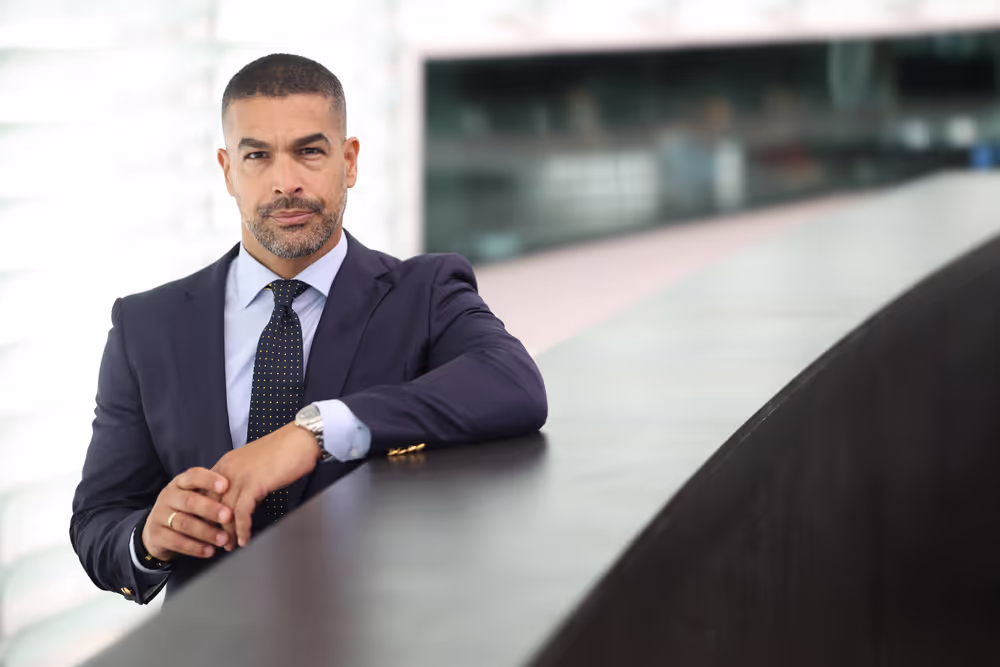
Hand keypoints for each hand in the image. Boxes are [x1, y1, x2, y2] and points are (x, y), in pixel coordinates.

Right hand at [142, 467, 233, 561]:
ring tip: (224, 539)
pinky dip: (195, 547)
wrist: (155, 530)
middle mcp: (168, 496)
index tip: (226, 485)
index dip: (209, 480)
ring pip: (184, 523)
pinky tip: (210, 551)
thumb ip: (212, 494)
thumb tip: (241, 495)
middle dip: (210, 509)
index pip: (193, 476)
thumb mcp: (195, 496)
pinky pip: (176, 541)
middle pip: (189, 501)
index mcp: (180, 483)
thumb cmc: (185, 510)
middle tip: (228, 516)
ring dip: (207, 532)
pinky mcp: (156, 535)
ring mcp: (159, 515)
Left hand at [211, 422, 319, 547]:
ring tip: (231, 546)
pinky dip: (242, 529)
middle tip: (218, 541)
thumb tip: (247, 500)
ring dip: (227, 532)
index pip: (207, 491)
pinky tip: (245, 539)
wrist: (301, 438)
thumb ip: (247, 479)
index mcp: (227, 463)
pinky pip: (241, 513)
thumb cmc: (286, 449)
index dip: (207, 512)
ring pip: (224, 511)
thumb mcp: (257, 463)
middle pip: (211, 503)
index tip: (210, 526)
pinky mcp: (253, 485)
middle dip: (213, 525)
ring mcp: (239, 477)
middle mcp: (227, 469)